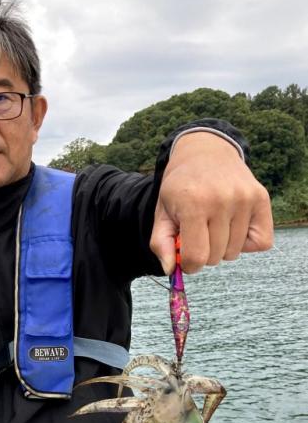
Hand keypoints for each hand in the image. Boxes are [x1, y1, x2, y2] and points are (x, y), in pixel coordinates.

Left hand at [150, 132, 273, 273]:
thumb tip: (170, 270)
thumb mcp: (162, 212)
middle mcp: (221, 199)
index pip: (196, 257)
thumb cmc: (181, 187)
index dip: (188, 265)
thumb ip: (161, 243)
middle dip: (204, 253)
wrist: (206, 152)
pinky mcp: (261, 198)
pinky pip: (262, 242)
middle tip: (199, 233)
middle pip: (215, 257)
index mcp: (193, 203)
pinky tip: (234, 227)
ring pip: (235, 252)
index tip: (185, 257)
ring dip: (223, 247)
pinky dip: (248, 243)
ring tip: (215, 225)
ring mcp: (244, 198)